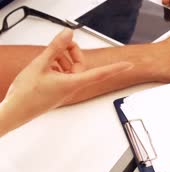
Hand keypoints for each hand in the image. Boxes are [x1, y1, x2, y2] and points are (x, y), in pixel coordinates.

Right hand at [0, 29, 131, 131]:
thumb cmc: (26, 94)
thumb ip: (55, 48)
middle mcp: (71, 87)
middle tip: (63, 44)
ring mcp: (64, 90)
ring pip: (70, 69)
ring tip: (48, 56)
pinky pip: (62, 74)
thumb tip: (68, 35)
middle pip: (80, 66)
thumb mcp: (40, 64)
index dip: (115, 69)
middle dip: (72, 53)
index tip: (128, 66)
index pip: (100, 74)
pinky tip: (45, 65)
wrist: (15, 111)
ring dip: (61, 59)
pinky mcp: (57, 90)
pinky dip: (55, 66)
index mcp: (72, 83)